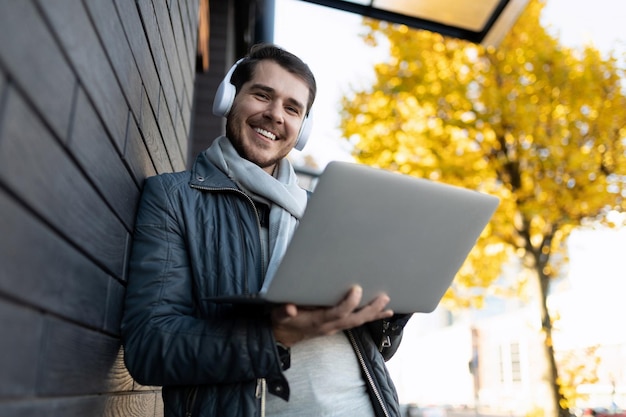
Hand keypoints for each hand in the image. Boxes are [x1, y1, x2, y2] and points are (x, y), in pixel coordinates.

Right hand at [270, 285, 393, 346]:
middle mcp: (329, 326)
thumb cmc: (282, 322)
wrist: (283, 337)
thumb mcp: (278, 315)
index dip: (349, 303)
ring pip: (357, 322)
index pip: (337, 313)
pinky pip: (355, 323)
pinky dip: (369, 318)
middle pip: (354, 320)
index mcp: (317, 321)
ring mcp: (334, 328)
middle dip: (370, 310)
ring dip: (373, 315)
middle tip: (384, 297)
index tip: (357, 289)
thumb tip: (289, 309)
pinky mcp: (336, 326)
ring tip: (389, 306)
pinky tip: (382, 314)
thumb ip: (283, 312)